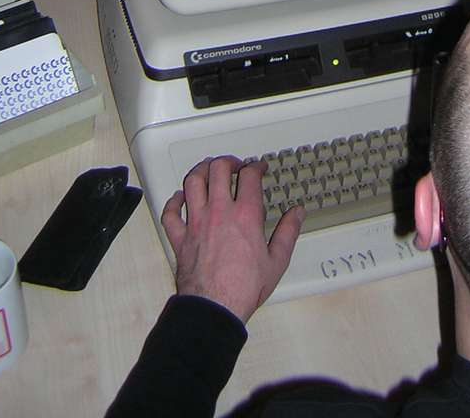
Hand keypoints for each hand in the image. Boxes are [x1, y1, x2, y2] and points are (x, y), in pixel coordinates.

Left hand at [161, 156, 303, 323]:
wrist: (214, 308)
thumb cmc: (244, 288)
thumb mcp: (277, 261)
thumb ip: (288, 232)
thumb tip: (297, 213)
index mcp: (245, 215)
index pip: (250, 176)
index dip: (256, 166)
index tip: (259, 168)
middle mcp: (219, 212)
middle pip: (218, 169)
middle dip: (228, 161)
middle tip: (235, 165)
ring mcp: (196, 222)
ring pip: (193, 182)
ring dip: (201, 170)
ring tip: (208, 169)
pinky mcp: (180, 237)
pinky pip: (171, 212)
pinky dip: (174, 201)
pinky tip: (180, 198)